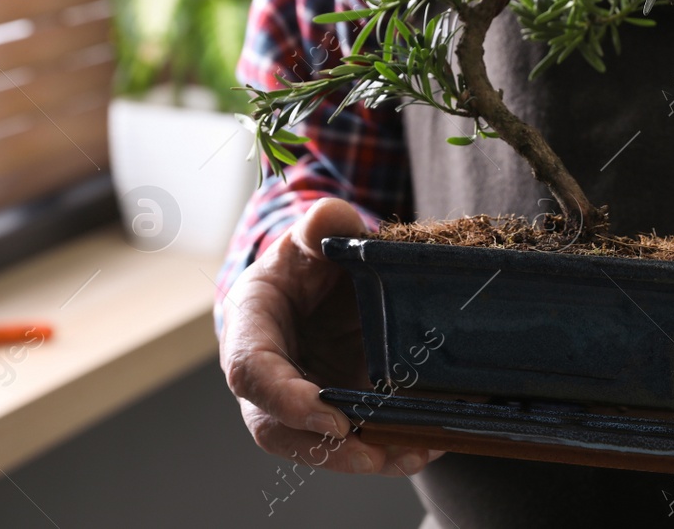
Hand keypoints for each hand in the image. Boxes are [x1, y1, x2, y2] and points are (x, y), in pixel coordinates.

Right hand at [219, 198, 441, 476]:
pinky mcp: (329, 413)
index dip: (288, 400)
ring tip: (412, 452)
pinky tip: (424, 446)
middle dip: (325, 449)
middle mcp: (265, 376)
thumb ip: (319, 225)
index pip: (252, 373)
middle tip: (374, 454)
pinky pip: (350, 442)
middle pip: (276, 428)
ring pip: (314, 445)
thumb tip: (331, 217)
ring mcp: (295, 402)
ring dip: (361, 457)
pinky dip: (386, 449)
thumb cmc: (303, 261)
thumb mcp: (310, 236)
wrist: (313, 283)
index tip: (333, 416)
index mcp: (249, 327)